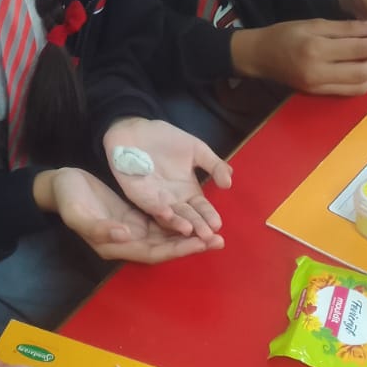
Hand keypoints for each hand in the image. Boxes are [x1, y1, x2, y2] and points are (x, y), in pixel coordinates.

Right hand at [39, 168, 224, 262]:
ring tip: (214, 231)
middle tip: (219, 240)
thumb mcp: (78, 213)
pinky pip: (161, 221)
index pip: (153, 252)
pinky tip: (195, 215)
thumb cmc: (68, 198)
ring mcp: (131, 229)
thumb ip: (100, 227)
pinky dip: (178, 220)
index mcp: (114, 245)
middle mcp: (127, 240)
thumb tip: (126, 234)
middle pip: (165, 247)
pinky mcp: (134, 215)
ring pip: (166, 235)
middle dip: (191, 245)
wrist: (60, 185)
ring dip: (189, 234)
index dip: (177, 249)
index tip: (200, 243)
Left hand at [102, 118, 231, 239]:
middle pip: (187, 216)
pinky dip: (157, 208)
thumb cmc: (167, 140)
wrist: (137, 129)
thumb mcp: (197, 150)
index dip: (209, 216)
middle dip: (197, 226)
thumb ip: (214, 165)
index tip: (217, 225)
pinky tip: (166, 212)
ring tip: (189, 230)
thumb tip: (229, 182)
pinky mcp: (138, 194)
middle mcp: (173, 200)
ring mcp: (155, 199)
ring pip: (168, 216)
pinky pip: (148, 204)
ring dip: (178, 223)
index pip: (201, 208)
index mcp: (188, 191)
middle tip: (207, 236)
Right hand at [231, 18, 366, 94]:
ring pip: (359, 85)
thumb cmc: (286, 33)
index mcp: (317, 49)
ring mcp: (318, 86)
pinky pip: (350, 92)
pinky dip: (366, 82)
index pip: (359, 50)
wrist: (260, 56)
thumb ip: (347, 27)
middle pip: (363, 72)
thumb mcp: (315, 23)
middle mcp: (318, 71)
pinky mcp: (318, 94)